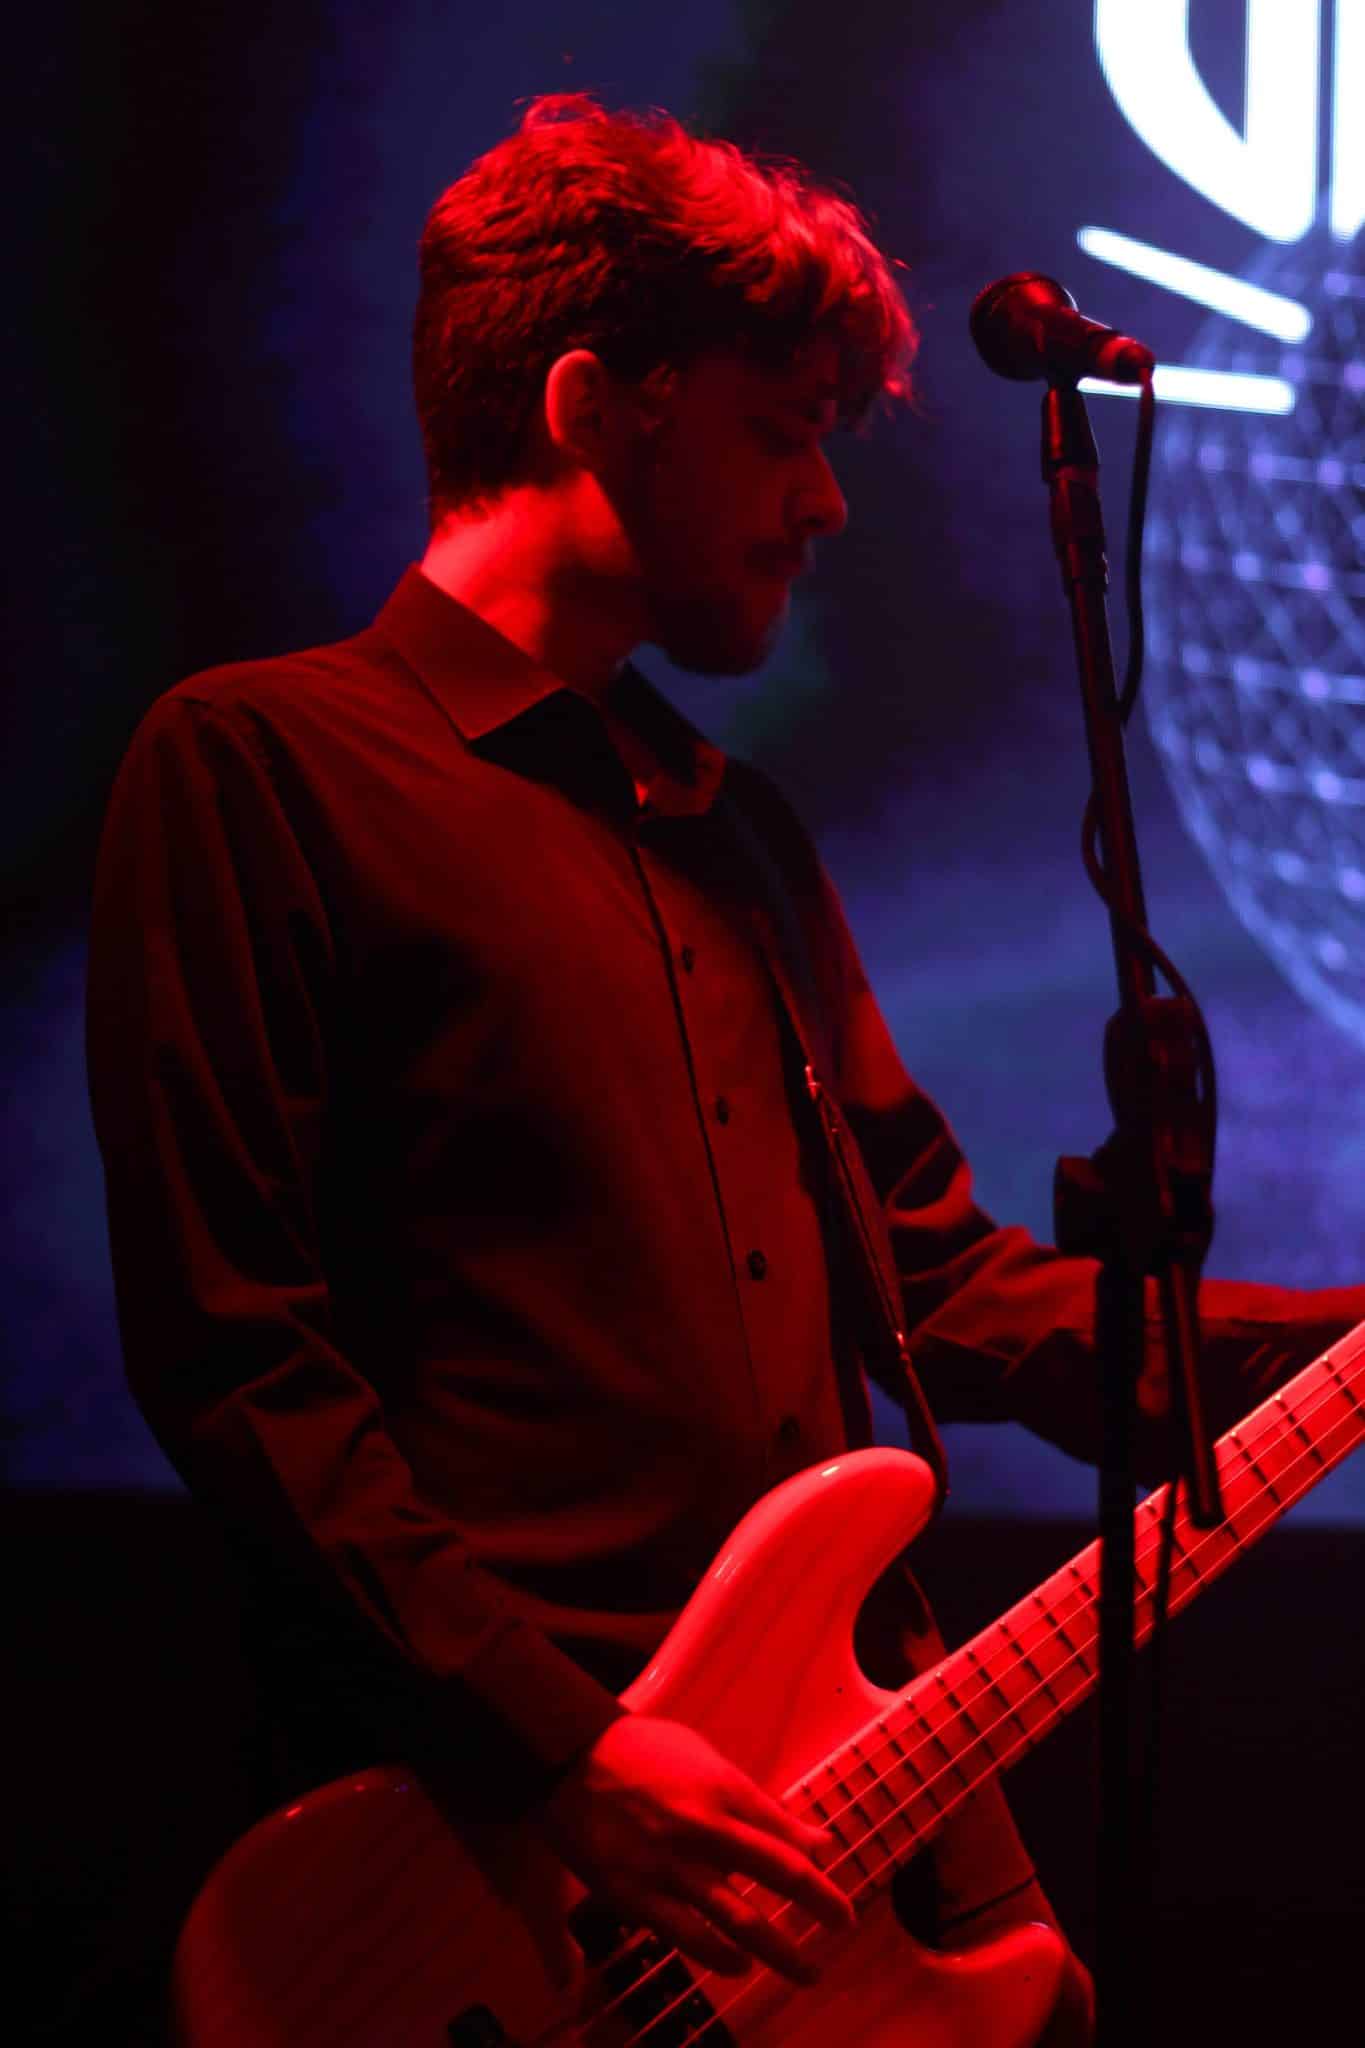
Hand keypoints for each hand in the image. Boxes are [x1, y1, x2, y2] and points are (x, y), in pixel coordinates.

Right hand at [537, 1713, 855, 1986]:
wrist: (567, 1759)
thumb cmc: (641, 1751)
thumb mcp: (704, 1757)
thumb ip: (753, 1801)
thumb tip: (804, 1837)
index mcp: (722, 1790)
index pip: (787, 1838)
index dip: (819, 1870)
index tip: (836, 1888)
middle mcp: (705, 1829)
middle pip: (780, 1874)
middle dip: (821, 1904)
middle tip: (843, 1925)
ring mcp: (671, 1867)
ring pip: (740, 1920)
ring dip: (781, 1951)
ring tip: (806, 1971)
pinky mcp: (637, 1896)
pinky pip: (688, 1937)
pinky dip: (719, 1956)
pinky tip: (738, 1966)